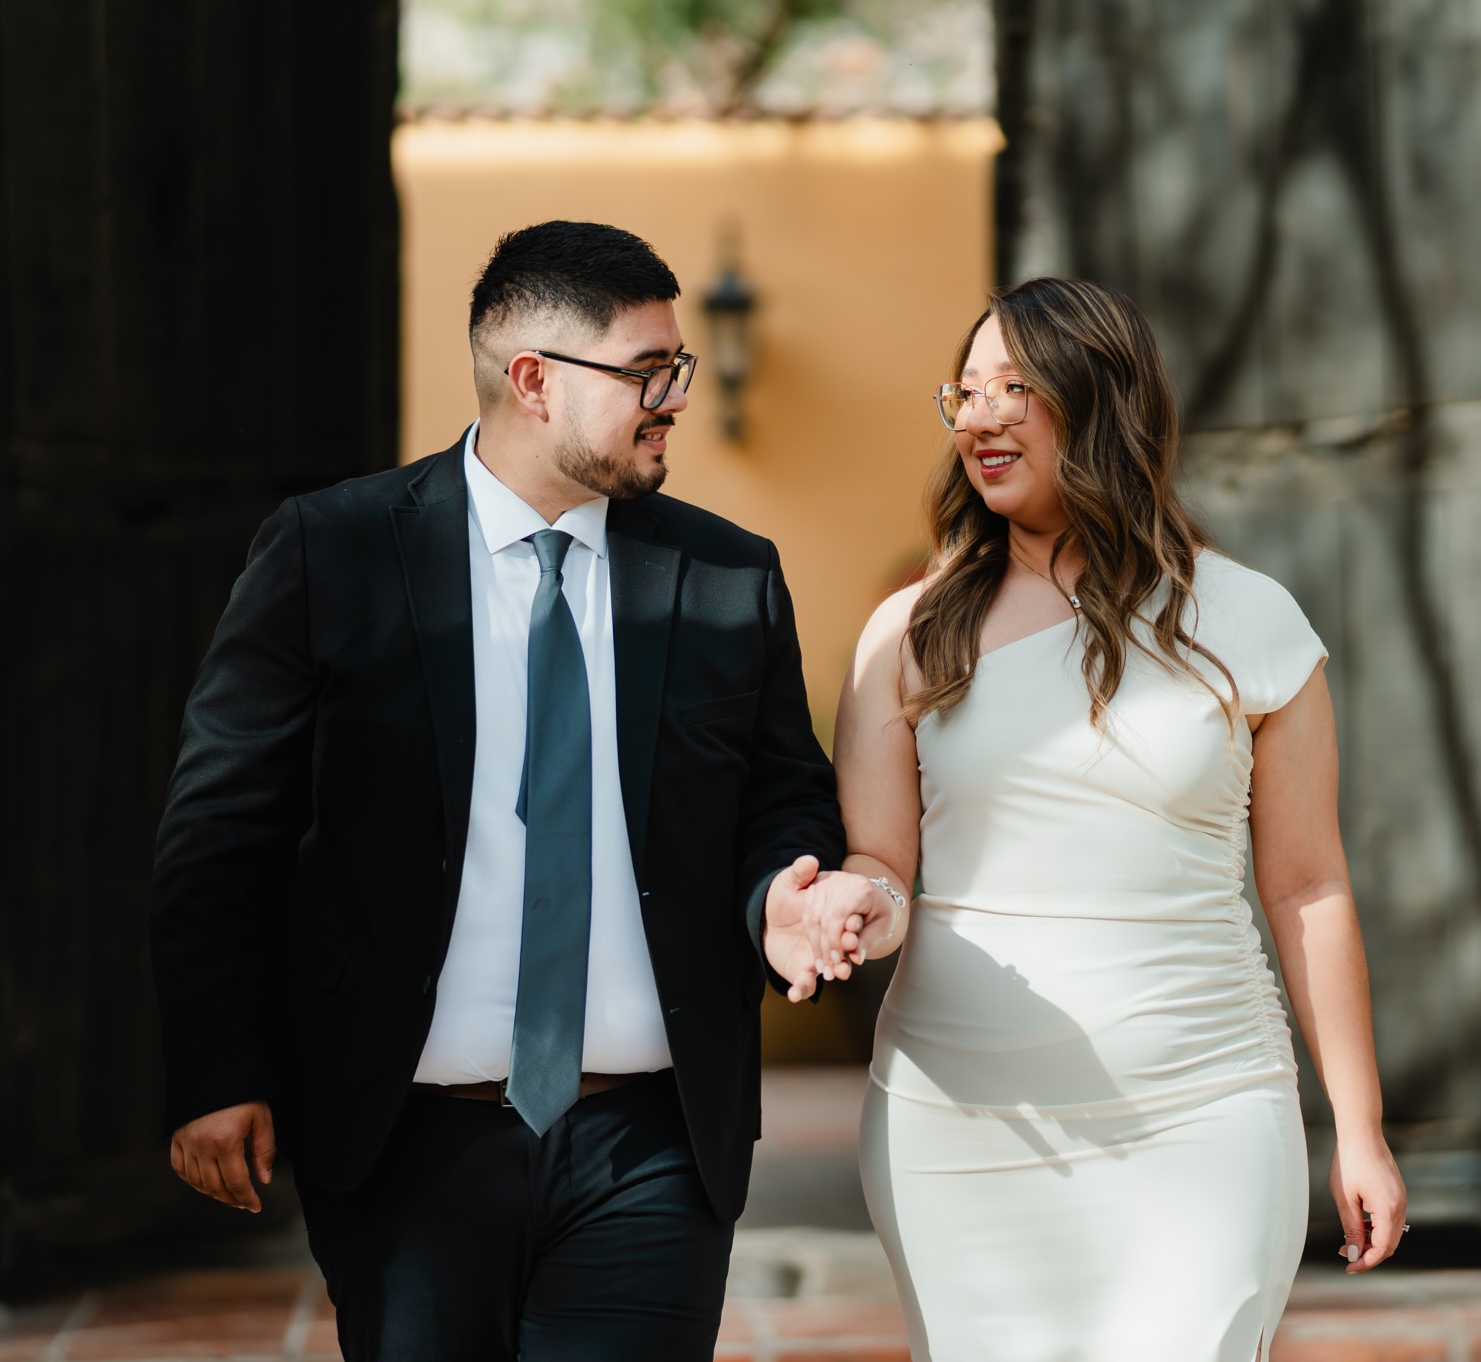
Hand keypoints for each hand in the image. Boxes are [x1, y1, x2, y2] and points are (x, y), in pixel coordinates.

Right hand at [170, 1101, 275, 1212]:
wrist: (214, 1069)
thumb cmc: (242, 1092)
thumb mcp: (261, 1117)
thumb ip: (264, 1150)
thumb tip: (264, 1179)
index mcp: (225, 1142)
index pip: (236, 1182)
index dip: (247, 1198)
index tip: (256, 1206)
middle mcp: (202, 1147)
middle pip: (215, 1187)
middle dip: (231, 1199)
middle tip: (244, 1203)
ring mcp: (186, 1144)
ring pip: (197, 1182)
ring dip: (213, 1194)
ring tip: (229, 1195)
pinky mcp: (176, 1139)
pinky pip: (180, 1170)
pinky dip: (192, 1182)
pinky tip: (205, 1184)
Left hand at [763, 857, 885, 1001]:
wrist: (766, 921)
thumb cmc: (782, 898)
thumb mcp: (788, 883)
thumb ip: (799, 873)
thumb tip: (810, 860)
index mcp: (832, 916)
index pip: (846, 924)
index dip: (849, 929)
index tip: (852, 932)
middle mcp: (830, 939)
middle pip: (844, 949)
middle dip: (847, 956)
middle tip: (848, 963)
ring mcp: (819, 956)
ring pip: (834, 968)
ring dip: (837, 973)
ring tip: (839, 975)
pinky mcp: (803, 970)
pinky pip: (804, 983)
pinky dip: (800, 989)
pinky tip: (794, 994)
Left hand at [1330, 1134, 1405, 1271]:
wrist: (1361, 1133)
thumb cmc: (1349, 1162)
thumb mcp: (1345, 1198)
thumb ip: (1351, 1228)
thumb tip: (1353, 1253)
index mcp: (1388, 1210)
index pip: (1381, 1249)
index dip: (1365, 1261)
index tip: (1349, 1267)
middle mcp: (1400, 1207)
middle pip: (1389, 1244)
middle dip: (1368, 1254)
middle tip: (1346, 1256)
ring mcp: (1401, 1199)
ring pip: (1390, 1232)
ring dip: (1372, 1240)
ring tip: (1348, 1241)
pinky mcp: (1397, 1192)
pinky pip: (1389, 1218)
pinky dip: (1376, 1227)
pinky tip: (1359, 1224)